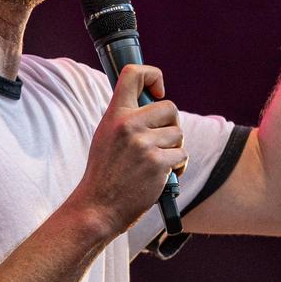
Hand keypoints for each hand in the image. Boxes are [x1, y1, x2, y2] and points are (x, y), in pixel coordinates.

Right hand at [70, 64, 187, 235]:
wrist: (98, 207)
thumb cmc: (105, 173)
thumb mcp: (106, 135)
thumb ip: (125, 118)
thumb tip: (153, 101)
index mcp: (114, 114)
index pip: (133, 74)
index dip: (153, 75)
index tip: (158, 90)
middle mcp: (129, 124)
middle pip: (170, 107)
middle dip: (171, 124)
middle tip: (161, 140)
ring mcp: (144, 144)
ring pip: (178, 133)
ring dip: (174, 148)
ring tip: (157, 161)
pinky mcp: (158, 163)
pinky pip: (182, 155)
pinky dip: (178, 166)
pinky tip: (163, 175)